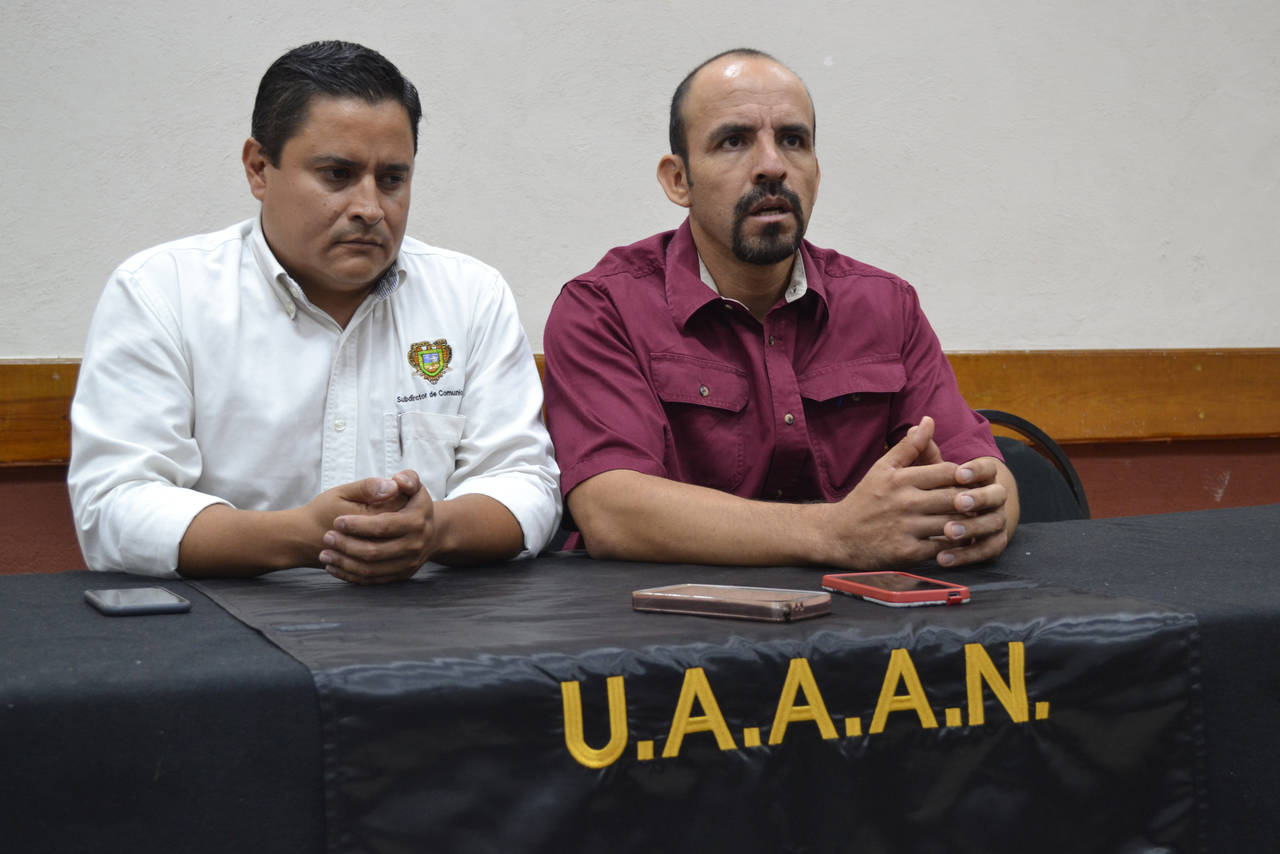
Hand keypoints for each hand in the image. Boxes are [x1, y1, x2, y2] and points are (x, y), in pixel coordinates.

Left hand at [316, 470, 438, 584]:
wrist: (431, 532)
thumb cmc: (413, 505)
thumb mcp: (414, 488)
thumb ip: (407, 479)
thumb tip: (395, 481)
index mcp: (415, 521)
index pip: (383, 526)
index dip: (358, 525)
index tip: (337, 521)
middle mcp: (414, 545)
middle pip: (374, 551)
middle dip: (346, 546)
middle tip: (327, 537)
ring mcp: (408, 564)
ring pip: (371, 570)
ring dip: (344, 563)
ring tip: (325, 553)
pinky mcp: (400, 576)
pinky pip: (371, 580)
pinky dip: (350, 575)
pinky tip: (334, 566)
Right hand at [818, 417, 960, 568]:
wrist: (837, 534)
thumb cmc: (865, 499)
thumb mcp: (883, 468)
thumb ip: (909, 446)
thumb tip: (928, 420)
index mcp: (902, 479)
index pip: (949, 472)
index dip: (965, 476)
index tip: (970, 483)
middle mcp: (905, 502)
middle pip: (955, 497)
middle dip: (972, 500)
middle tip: (981, 503)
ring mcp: (906, 528)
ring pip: (952, 523)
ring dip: (967, 523)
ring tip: (975, 521)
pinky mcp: (907, 552)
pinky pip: (941, 547)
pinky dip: (953, 545)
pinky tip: (958, 541)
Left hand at [934, 455, 1011, 567]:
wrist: (955, 516)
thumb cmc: (938, 489)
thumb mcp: (929, 471)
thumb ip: (926, 450)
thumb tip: (923, 421)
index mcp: (983, 476)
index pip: (988, 469)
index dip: (976, 470)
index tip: (959, 473)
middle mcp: (995, 498)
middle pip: (997, 495)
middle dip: (978, 498)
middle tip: (959, 502)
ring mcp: (996, 521)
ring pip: (993, 524)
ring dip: (972, 527)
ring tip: (948, 531)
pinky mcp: (991, 544)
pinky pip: (985, 551)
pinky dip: (966, 555)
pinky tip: (942, 558)